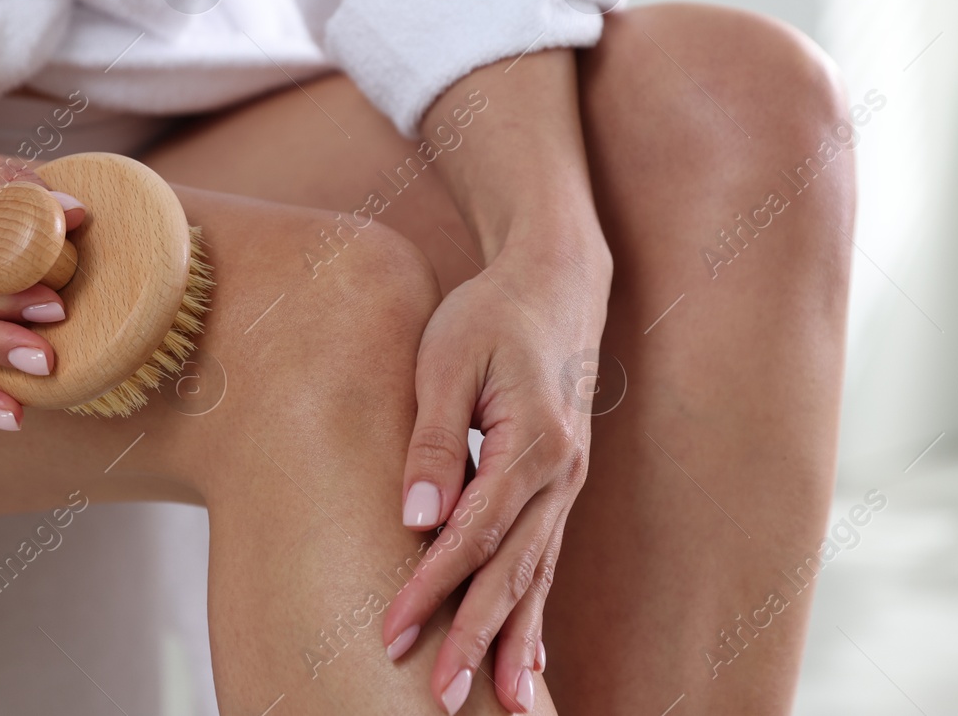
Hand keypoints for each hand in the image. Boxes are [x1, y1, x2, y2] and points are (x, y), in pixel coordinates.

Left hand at [382, 232, 610, 711]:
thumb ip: (433, 439)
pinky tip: (527, 662)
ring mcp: (567, 486)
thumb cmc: (490, 315)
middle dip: (473, 639)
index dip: (431, 587)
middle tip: (439, 698)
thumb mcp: (448, 360)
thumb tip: (416, 519)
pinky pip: (547, 563)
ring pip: (538, 578)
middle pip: (512, 573)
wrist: (555, 285)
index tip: (391, 630)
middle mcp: (560, 475)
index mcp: (533, 443)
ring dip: (515, 644)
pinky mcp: (560, 488)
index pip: (473, 535)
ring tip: (505, 708)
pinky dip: (537, 615)